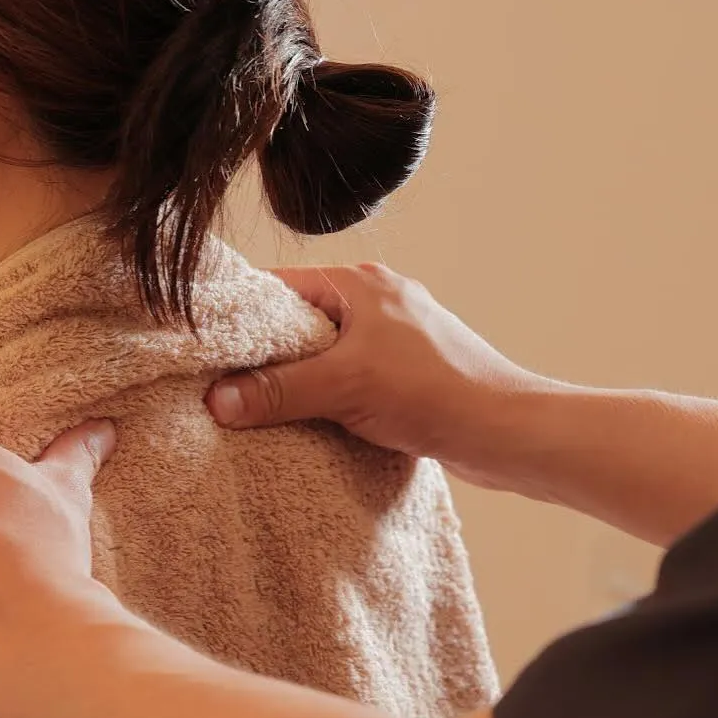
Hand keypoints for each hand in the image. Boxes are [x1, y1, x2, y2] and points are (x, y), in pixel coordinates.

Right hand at [206, 264, 545, 487]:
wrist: (508, 433)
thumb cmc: (436, 391)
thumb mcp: (342, 386)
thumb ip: (277, 391)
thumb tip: (218, 400)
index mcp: (362, 283)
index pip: (280, 287)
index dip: (242, 315)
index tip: (208, 346)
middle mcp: (378, 302)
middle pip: (300, 323)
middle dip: (266, 355)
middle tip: (227, 385)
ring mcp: (396, 339)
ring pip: (325, 355)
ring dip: (299, 382)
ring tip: (262, 410)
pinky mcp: (408, 374)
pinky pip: (350, 379)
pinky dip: (328, 399)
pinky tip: (311, 425)